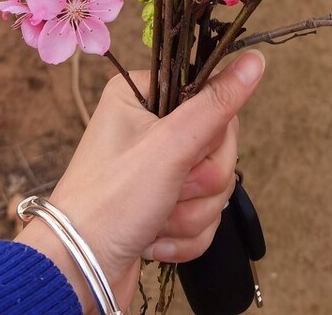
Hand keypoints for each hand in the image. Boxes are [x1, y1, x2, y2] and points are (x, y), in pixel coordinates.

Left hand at [15, 51, 264, 311]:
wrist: (76, 272)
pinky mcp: (162, 206)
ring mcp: (156, 169)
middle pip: (217, 145)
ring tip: (157, 221)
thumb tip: (255, 60)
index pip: (210, 97)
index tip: (192, 150)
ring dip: (191, 213)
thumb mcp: (170, 145)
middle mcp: (149, 127)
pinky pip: (202, 216)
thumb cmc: (111, 201)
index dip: (213, 132)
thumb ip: (217, 103)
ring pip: (213, 186)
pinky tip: (155, 240)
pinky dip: (185, 234)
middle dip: (201, 182)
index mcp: (143, 95)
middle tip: (171, 191)